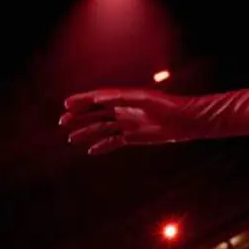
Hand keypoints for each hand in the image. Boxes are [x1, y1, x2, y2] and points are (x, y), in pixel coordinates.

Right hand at [59, 88, 197, 153]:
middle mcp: (123, 110)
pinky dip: (103, 145)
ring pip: (102, 128)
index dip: (82, 100)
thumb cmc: (167, 106)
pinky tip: (92, 151)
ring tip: (71, 138)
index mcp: (124, 98)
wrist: (185, 121)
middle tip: (63, 122)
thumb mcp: (144, 100)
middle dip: (79, 117)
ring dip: (87, 132)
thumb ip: (122, 98)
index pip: (98, 99)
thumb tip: (99, 98)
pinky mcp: (134, 137)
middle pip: (96, 114)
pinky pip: (114, 141)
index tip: (67, 105)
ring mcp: (128, 124)